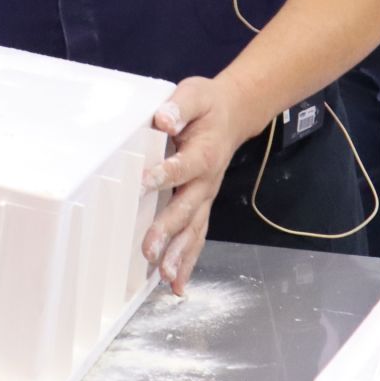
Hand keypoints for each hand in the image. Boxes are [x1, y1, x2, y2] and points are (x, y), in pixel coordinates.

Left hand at [139, 75, 261, 294]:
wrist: (235, 114)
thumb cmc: (208, 105)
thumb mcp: (195, 94)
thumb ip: (179, 106)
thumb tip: (164, 119)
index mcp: (204, 152)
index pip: (184, 166)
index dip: (166, 173)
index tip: (145, 181)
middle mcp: (207, 181)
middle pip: (188, 208)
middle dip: (169, 230)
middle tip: (149, 249)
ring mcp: (206, 197)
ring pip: (194, 230)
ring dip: (180, 255)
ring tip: (166, 277)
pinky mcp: (203, 206)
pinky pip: (197, 237)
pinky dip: (189, 262)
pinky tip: (177, 285)